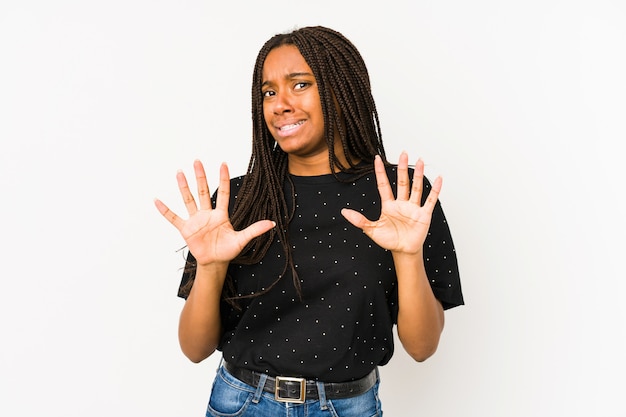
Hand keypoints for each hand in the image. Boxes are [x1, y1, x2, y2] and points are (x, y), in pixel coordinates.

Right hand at [154, 160, 274, 265]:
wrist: (214, 262)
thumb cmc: (227, 250)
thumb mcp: (242, 239)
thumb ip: (255, 230)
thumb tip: (272, 224)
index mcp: (221, 215)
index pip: (223, 192)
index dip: (223, 179)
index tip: (223, 163)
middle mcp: (207, 214)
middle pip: (203, 191)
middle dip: (200, 176)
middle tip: (197, 161)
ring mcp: (195, 220)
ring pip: (189, 200)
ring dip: (184, 187)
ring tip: (180, 172)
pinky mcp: (186, 229)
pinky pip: (174, 218)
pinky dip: (165, 210)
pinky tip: (157, 200)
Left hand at [341, 153, 441, 254]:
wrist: (403, 252)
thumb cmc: (389, 241)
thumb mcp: (371, 230)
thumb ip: (359, 220)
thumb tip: (343, 212)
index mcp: (388, 205)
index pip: (384, 185)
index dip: (380, 172)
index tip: (377, 158)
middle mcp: (401, 203)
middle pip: (402, 182)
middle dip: (402, 168)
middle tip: (403, 153)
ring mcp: (413, 208)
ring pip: (416, 187)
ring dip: (418, 175)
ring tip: (419, 161)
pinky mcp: (424, 214)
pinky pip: (430, 200)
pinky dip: (435, 190)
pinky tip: (438, 178)